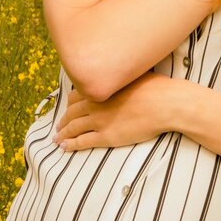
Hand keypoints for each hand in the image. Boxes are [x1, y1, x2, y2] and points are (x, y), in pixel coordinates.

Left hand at [53, 71, 173, 150]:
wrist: (163, 103)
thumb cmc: (154, 87)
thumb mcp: (133, 75)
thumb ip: (121, 77)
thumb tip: (121, 72)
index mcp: (101, 88)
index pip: (76, 95)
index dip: (69, 103)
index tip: (67, 107)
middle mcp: (95, 103)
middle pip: (71, 112)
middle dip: (63, 120)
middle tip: (58, 125)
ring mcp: (99, 121)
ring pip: (73, 127)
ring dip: (63, 133)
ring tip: (57, 138)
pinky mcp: (106, 136)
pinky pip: (82, 141)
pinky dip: (71, 145)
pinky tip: (64, 147)